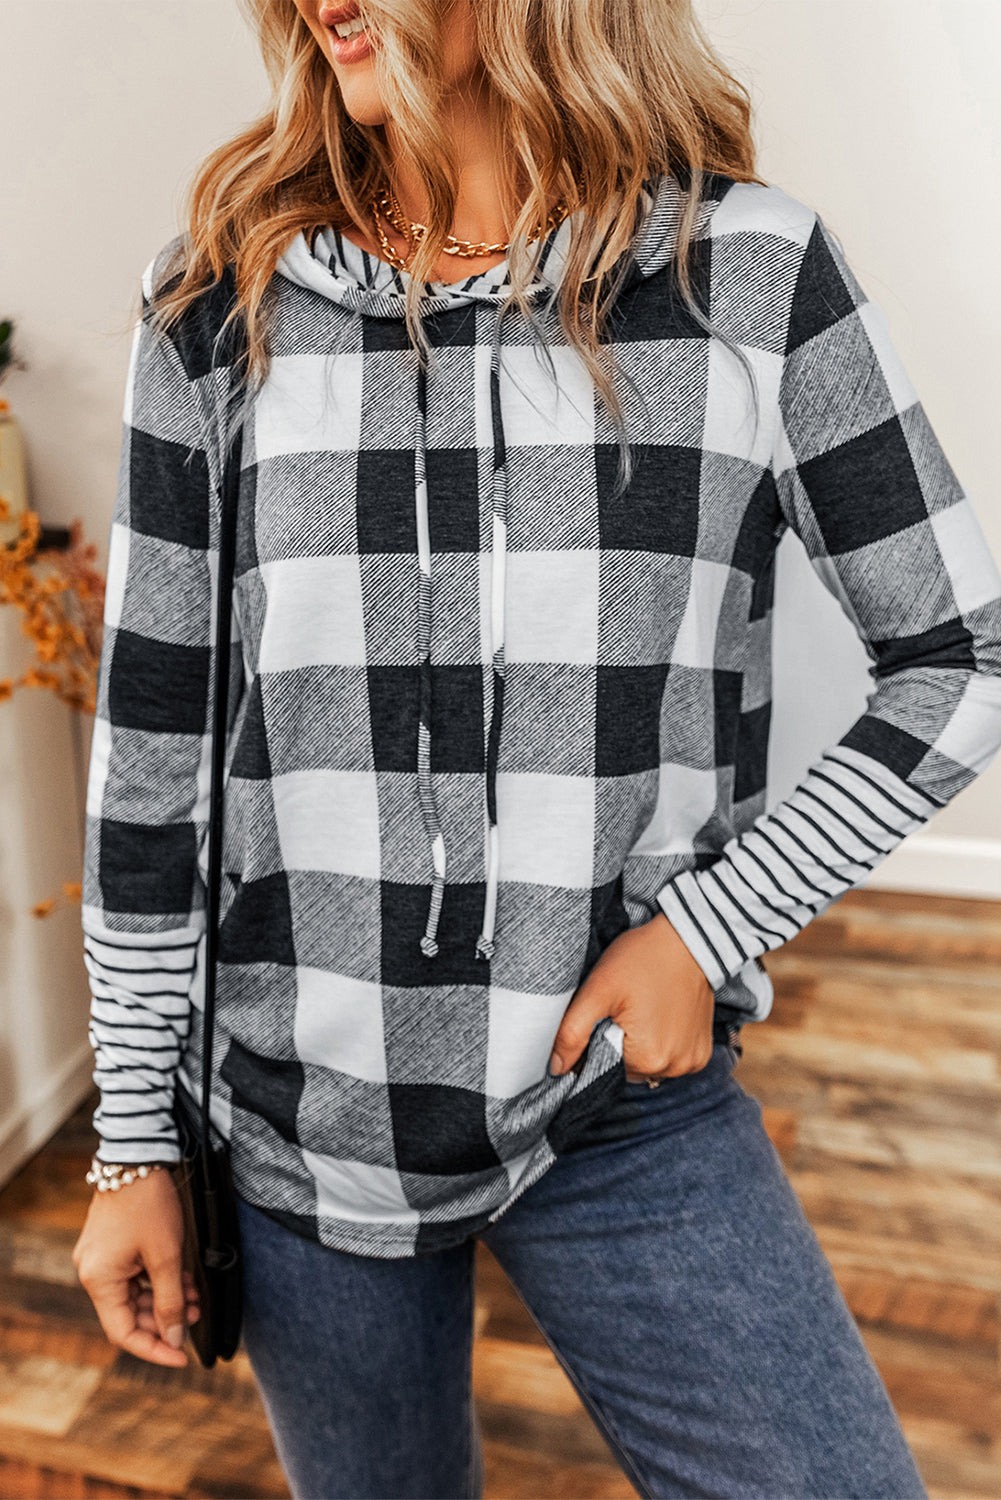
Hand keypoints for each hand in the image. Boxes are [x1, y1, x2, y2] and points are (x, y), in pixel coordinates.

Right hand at [72, 1169, 200, 1365]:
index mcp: (99, 1280)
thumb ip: (170, 1301)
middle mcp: (93, 1272)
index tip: (181, 1358)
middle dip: (165, 1318)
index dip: (154, 1348)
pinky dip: (158, 1280)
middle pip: (129, 1314)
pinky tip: (183, 1279)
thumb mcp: (166, 1256)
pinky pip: (134, 1275)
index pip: (123, 1333)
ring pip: (134, 1294)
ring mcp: (101, 1258)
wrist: (138, 1157)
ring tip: (195, 1296)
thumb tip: (174, 1337)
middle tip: (195, 1314)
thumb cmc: (149, 1202)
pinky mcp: (111, 1246)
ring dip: (165, 1298)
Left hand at [550, 912, 714, 1081]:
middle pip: (625, 1068)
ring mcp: (690, 1063)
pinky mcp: (701, 1054)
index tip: (606, 1014)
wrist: (688, 939)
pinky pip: (670, 1058)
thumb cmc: (643, 959)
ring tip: (644, 1009)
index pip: (602, 1068)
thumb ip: (572, 1032)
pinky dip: (662, 1042)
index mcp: (646, 1060)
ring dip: (640, 1044)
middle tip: (624, 1008)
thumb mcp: (599, 990)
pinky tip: (661, 1016)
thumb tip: (556, 1068)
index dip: (596, 1041)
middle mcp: (672, 1069)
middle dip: (618, 1043)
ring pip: (647, 1065)